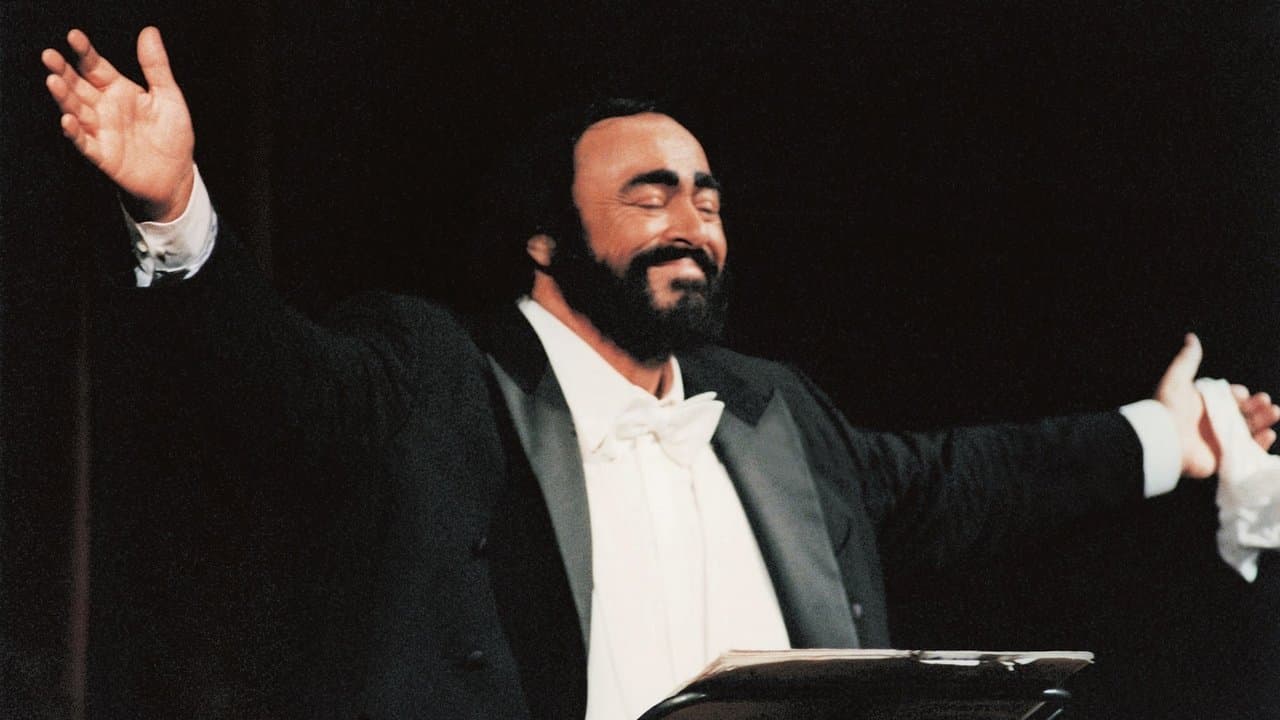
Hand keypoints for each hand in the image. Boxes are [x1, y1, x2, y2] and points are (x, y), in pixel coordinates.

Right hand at [42, 27, 194, 220]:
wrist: (177, 174)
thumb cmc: (172, 134)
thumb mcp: (168, 95)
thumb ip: (156, 66)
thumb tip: (149, 32)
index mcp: (118, 90)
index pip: (95, 66)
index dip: (85, 52)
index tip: (74, 36)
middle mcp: (105, 108)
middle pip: (78, 86)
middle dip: (63, 71)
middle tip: (50, 56)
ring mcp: (101, 130)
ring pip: (76, 110)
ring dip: (64, 97)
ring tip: (53, 81)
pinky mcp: (103, 154)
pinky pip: (85, 142)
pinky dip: (75, 132)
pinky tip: (67, 119)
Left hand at [1155, 333, 1279, 477]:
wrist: (1160, 439)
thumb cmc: (1166, 408)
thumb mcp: (1176, 379)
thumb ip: (1188, 360)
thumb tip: (1191, 337)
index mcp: (1205, 405)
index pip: (1229, 398)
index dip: (1239, 395)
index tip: (1243, 393)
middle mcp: (1213, 423)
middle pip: (1243, 414)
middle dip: (1258, 407)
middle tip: (1266, 402)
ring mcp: (1219, 441)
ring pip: (1249, 431)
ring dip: (1264, 422)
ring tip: (1274, 412)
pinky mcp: (1222, 459)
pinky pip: (1246, 453)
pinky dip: (1260, 445)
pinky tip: (1269, 434)